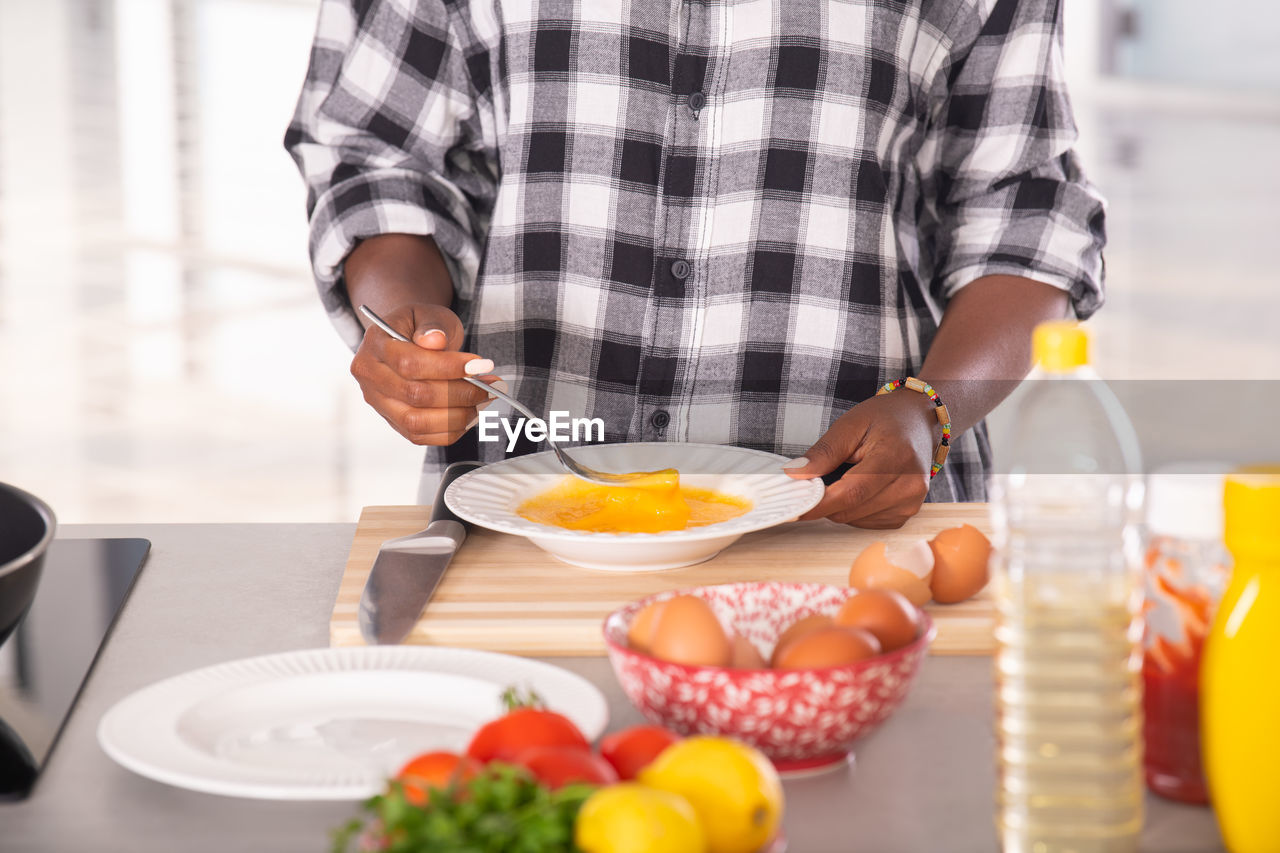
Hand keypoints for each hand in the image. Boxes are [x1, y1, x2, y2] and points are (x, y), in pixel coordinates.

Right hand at [350, 303, 498, 445]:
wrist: (407, 341)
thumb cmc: (419, 327)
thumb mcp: (428, 314)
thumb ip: (433, 325)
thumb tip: (435, 340)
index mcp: (375, 345)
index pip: (409, 363)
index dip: (448, 367)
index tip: (481, 364)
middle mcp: (370, 378)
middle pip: (415, 395)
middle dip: (460, 392)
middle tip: (491, 385)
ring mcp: (380, 404)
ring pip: (417, 422)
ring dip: (459, 415)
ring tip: (484, 400)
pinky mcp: (394, 423)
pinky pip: (421, 437)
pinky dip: (451, 430)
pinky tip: (471, 414)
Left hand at [783, 391, 939, 527]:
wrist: (919, 421)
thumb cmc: (885, 419)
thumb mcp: (850, 424)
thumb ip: (824, 452)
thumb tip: (795, 474)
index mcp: (895, 457)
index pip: (852, 492)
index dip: (820, 503)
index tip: (794, 507)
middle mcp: (909, 485)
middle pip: (851, 509)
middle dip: (824, 500)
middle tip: (815, 480)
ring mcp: (911, 502)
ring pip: (855, 519)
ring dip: (840, 504)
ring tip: (847, 475)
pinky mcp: (907, 513)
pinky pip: (866, 522)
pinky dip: (854, 509)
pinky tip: (860, 487)